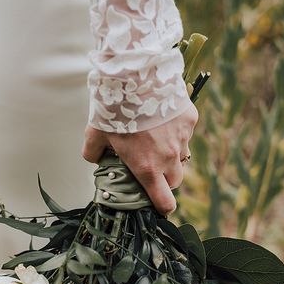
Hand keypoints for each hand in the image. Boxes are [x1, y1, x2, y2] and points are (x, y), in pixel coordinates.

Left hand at [82, 102, 197, 214]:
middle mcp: (168, 157)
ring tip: (156, 140)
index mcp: (147, 168)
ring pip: (182, 156)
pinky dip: (177, 131)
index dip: (163, 207)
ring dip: (172, 155)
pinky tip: (163, 117)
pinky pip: (186, 133)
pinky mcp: (189, 119)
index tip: (160, 207)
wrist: (137, 75)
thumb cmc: (114, 108)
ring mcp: (182, 138)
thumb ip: (93, 152)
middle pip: (175, 180)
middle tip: (152, 167)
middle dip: (165, 179)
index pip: (164, 201)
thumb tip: (95, 160)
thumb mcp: (95, 133)